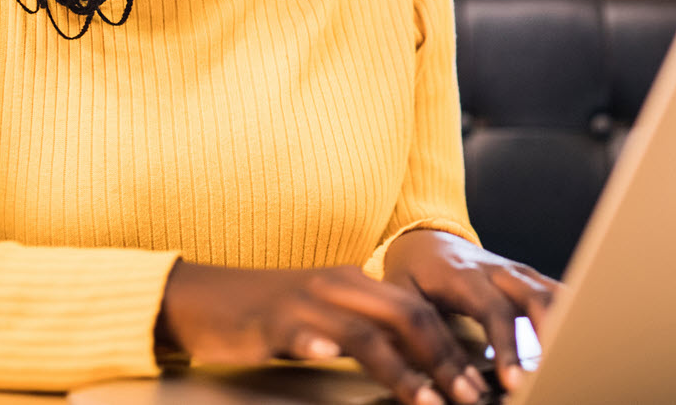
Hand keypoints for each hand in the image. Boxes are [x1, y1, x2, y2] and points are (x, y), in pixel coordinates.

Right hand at [157, 260, 490, 404]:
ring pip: (362, 330)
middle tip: (467, 397)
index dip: (451, 347)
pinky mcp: (266, 321)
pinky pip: (296, 331)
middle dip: (442, 360)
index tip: (477, 383)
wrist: (198, 297)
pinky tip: (329, 357)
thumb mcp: (323, 316)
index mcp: (354, 282)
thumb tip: (418, 365)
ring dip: (399, 368)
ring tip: (425, 401)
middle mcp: (335, 285)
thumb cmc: (265, 315)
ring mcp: (301, 302)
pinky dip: (316, 342)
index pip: (418, 310)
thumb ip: (366, 332)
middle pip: (404, 316)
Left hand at [383, 230, 560, 393]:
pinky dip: (571, 313)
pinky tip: (580, 339)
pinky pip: (556, 293)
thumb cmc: (412, 275)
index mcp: (463, 275)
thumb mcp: (403, 299)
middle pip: (534, 296)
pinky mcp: (527, 278)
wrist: (425, 239)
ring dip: (565, 323)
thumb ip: (420, 334)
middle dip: (548, 334)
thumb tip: (437, 379)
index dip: (506, 346)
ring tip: (572, 359)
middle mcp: (496, 270)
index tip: (514, 379)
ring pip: (551, 292)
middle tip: (552, 372)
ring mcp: (516, 272)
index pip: (492, 311)